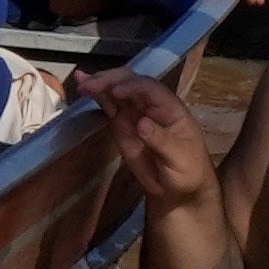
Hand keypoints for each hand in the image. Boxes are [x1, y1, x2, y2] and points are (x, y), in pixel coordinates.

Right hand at [92, 68, 222, 213]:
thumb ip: (161, 140)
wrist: (179, 189)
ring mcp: (135, 112)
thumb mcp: (179, 158)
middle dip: (111, 80)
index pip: (150, 89)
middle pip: (131, 83)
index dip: (133, 86)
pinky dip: (97, 96)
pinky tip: (84, 88)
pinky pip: (109, 105)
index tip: (115, 91)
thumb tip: (140, 123)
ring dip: (100, 83)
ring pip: (117, 90)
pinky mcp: (122, 123)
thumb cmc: (187, 170)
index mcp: (170, 107)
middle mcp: (151, 104)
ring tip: (81, 81)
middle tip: (89, 83)